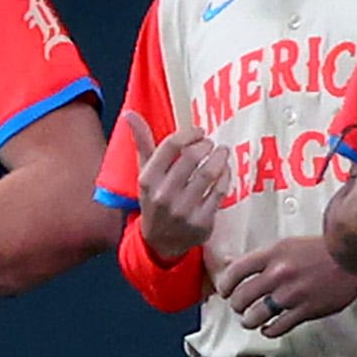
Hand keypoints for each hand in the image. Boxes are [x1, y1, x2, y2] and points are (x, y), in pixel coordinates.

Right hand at [135, 129, 228, 261]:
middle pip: (192, 157)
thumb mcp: (144, 173)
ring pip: (209, 173)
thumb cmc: (154, 200)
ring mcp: (184, 210)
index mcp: (148, 180)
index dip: (189, 134)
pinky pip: (220, 191)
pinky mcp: (202, 221)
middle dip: (206, 145)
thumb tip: (130, 113)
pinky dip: (226, 176)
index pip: (170, 146)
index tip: (199, 132)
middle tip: (210, 144)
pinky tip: (225, 170)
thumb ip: (142, 143)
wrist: (161, 242)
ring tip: (222, 152)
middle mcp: (164, 195)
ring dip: (220, 157)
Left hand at [216, 237, 356, 338]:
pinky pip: (277, 327)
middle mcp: (278, 274)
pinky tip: (269, 328)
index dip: (225, 285)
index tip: (224, 291)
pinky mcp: (305, 311)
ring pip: (255, 316)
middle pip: (241, 297)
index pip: (235, 271)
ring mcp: (291, 294)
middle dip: (237, 305)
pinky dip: (269, 330)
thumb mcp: (289, 244)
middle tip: (239, 307)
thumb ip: (263, 257)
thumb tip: (233, 262)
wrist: (354, 258)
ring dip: (250, 321)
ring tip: (252, 320)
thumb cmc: (325, 250)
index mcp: (273, 254)